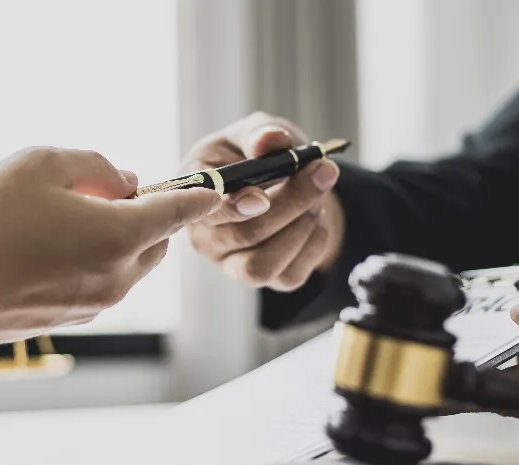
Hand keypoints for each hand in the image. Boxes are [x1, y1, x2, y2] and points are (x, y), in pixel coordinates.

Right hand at [0, 147, 220, 366]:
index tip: (217, 190)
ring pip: (128, 265)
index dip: (199, 195)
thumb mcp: (39, 163)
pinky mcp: (71, 319)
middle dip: (149, 215)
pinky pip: (100, 284)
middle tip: (107, 191)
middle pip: (156, 242)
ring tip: (70, 217)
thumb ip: (94, 164)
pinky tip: (50, 247)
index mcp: (121, 236)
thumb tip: (122, 180)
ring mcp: (95, 304)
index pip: (178, 211)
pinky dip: (95, 262)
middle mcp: (117, 276)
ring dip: (118, 239)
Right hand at [183, 112, 344, 290]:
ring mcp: (228, 261)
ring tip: (316, 200)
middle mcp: (204, 234)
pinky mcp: (258, 277)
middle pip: (243, 235)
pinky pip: (288, 276)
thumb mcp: (256, 132)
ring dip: (301, 229)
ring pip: (261, 267)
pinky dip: (312, 245)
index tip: (263, 196)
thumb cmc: (256, 155)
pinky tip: (314, 221)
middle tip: (323, 173)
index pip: (203, 209)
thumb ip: (259, 133)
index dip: (233, 207)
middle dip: (291, 203)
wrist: (282, 180)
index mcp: (195, 192)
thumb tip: (270, 139)